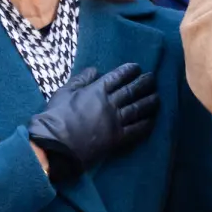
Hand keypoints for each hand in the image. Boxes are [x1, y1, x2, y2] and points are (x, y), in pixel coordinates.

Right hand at [27, 63, 159, 182]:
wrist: (55, 144)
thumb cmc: (56, 116)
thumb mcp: (64, 92)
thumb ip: (81, 79)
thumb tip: (95, 69)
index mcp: (96, 90)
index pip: (118, 76)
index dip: (129, 71)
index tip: (137, 67)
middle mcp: (110, 103)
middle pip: (132, 90)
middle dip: (144, 83)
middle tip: (152, 78)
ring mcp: (115, 121)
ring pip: (138, 108)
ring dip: (150, 101)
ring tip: (157, 96)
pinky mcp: (117, 138)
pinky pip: (137, 129)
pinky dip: (146, 123)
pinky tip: (152, 119)